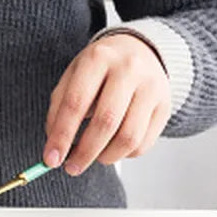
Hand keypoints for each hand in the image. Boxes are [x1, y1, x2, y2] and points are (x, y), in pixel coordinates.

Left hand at [43, 34, 170, 175]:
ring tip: (94, 157)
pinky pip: (143, 143)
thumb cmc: (100, 69)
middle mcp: (128, 69)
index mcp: (98, 58)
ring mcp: (151, 87)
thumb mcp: (73, 76)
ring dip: (106, 157)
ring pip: (128, 138)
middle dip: (84, 153)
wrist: (140, 50)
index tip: (51, 159)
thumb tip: (55, 148)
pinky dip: (124, 154)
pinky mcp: (165, 106)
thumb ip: (59, 109)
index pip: (76, 103)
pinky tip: (113, 148)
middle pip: (106, 122)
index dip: (61, 136)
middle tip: (71, 167)